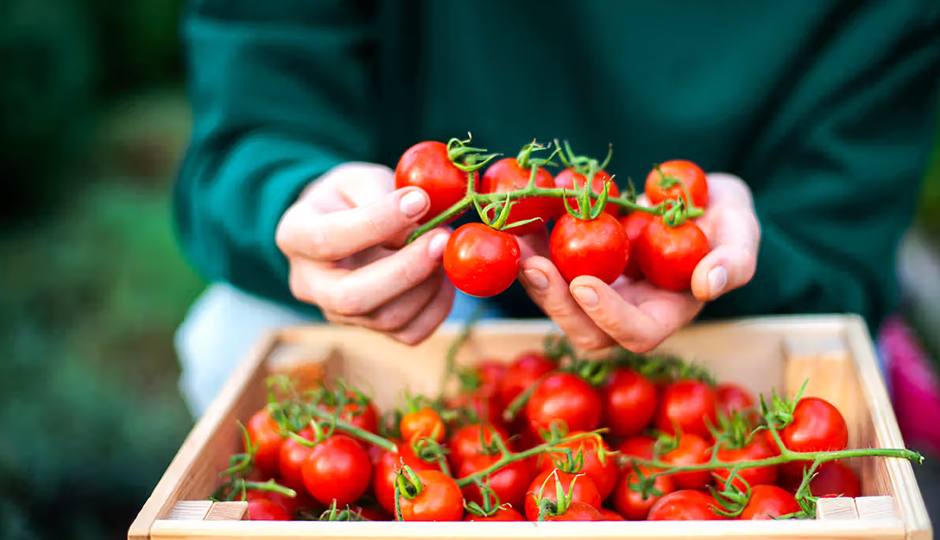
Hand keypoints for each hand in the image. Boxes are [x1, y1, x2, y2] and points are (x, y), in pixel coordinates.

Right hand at [275, 163, 453, 343]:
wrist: (342, 225)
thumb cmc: (351, 197)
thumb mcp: (359, 179)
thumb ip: (383, 196)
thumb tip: (419, 226)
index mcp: (295, 236)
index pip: (328, 239)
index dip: (377, 222)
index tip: (419, 200)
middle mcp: (309, 283)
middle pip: (351, 297)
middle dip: (405, 271)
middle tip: (441, 239)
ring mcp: (337, 312)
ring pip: (386, 318)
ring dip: (427, 285)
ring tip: (444, 249)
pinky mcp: (370, 328)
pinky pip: (410, 333)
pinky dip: (437, 307)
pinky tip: (443, 276)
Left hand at [518, 173, 759, 351]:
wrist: (696, 197)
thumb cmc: (725, 217)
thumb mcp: (742, 231)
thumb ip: (736, 261)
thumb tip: (709, 285)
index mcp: (666, 313)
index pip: (635, 335)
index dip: (609, 318)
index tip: (585, 284)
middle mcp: (626, 310)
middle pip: (584, 329)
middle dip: (554, 302)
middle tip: (532, 264)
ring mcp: (599, 288)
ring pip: (556, 298)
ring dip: (530, 274)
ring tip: (511, 238)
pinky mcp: (578, 263)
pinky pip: (548, 262)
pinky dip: (530, 242)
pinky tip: (513, 215)